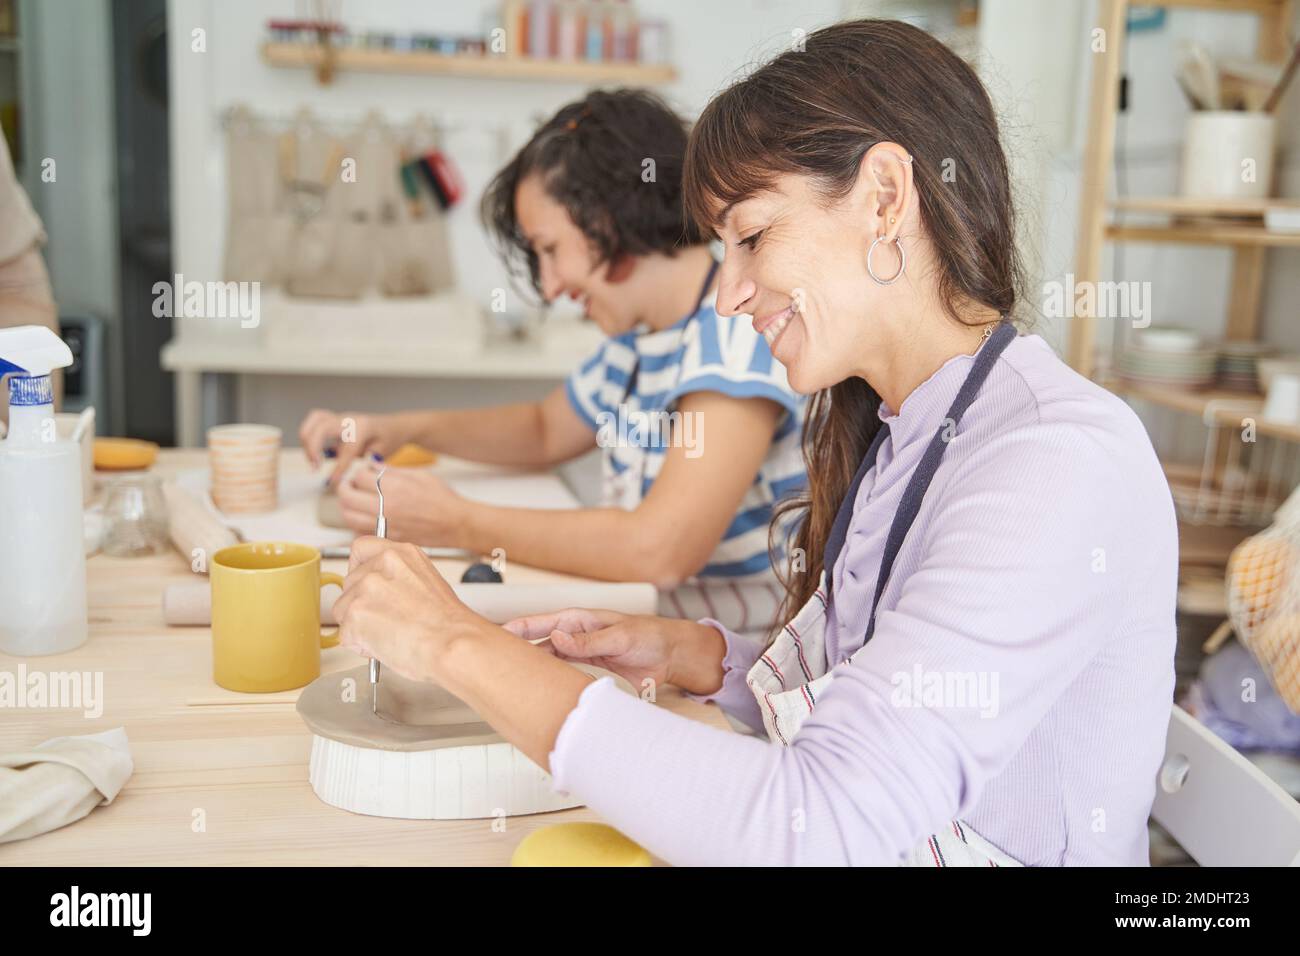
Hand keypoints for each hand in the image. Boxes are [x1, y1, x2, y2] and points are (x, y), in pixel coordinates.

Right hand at [299, 409, 402, 485]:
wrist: (395, 426)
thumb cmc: (389, 440)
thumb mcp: (381, 454)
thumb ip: (362, 464)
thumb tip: (344, 479)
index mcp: (363, 427)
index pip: (345, 449)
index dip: (338, 468)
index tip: (333, 483)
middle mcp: (349, 419)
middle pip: (322, 427)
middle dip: (313, 448)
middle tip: (316, 468)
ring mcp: (340, 417)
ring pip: (314, 419)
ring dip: (308, 440)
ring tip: (313, 459)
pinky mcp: (334, 420)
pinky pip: (315, 421)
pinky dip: (310, 435)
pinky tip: (316, 453)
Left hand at [333, 536, 484, 682]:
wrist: (452, 644)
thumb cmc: (448, 624)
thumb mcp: (428, 583)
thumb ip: (400, 580)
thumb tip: (384, 593)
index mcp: (402, 554)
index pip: (361, 548)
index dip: (359, 569)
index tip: (363, 582)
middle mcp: (382, 564)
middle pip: (349, 583)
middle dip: (361, 605)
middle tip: (385, 621)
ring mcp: (366, 587)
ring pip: (343, 610)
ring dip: (359, 626)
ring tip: (389, 635)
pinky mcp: (355, 613)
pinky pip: (345, 634)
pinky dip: (360, 645)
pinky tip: (384, 645)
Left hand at [336, 463, 466, 546]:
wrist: (456, 523)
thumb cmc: (442, 498)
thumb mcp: (419, 475)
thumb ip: (392, 471)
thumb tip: (372, 467)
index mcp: (394, 487)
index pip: (359, 477)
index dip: (358, 474)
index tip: (362, 474)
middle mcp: (387, 506)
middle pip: (347, 497)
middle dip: (344, 489)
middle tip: (348, 486)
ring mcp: (386, 524)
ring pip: (349, 517)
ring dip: (347, 507)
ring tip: (354, 502)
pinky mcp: (389, 538)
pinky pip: (361, 532)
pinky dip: (357, 524)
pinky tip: (365, 518)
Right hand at [503, 609, 726, 695]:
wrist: (671, 656)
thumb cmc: (649, 635)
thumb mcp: (620, 637)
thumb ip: (589, 640)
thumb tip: (557, 638)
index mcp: (578, 620)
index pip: (540, 623)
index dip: (516, 629)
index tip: (496, 636)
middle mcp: (574, 637)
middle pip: (537, 644)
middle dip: (515, 652)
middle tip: (491, 663)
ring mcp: (579, 654)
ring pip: (546, 662)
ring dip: (530, 670)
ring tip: (508, 681)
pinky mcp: (587, 671)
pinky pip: (562, 676)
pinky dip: (549, 683)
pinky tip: (537, 692)